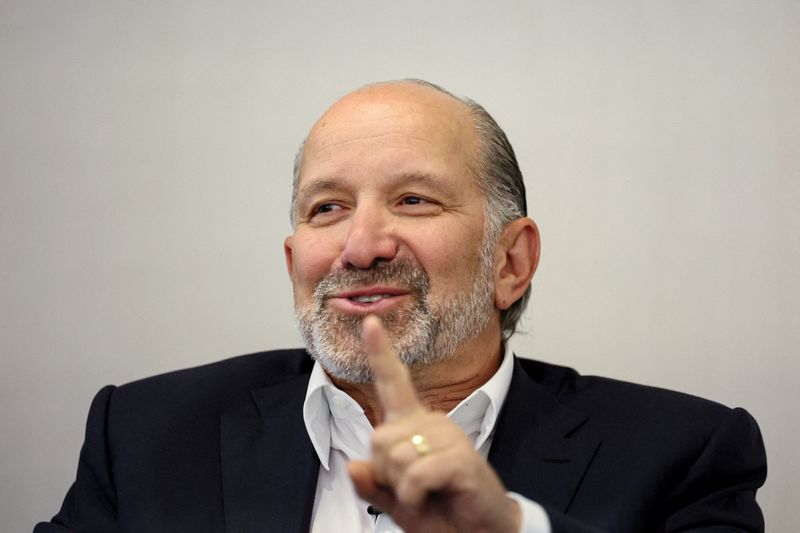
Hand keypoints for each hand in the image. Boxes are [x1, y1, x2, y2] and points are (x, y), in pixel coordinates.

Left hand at [347, 315, 520, 532]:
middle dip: (385, 474)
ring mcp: (449, 438)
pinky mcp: (461, 458)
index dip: (381, 354)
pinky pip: (416, 474)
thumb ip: (373, 485)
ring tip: (427, 494)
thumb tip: (352, 466)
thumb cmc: (442, 512)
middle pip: (378, 439)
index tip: (370, 323)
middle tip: (413, 489)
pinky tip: (434, 497)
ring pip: (394, 457)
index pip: (394, 383)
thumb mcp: (398, 501)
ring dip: (402, 488)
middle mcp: (432, 423)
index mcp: (415, 425)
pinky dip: (415, 496)